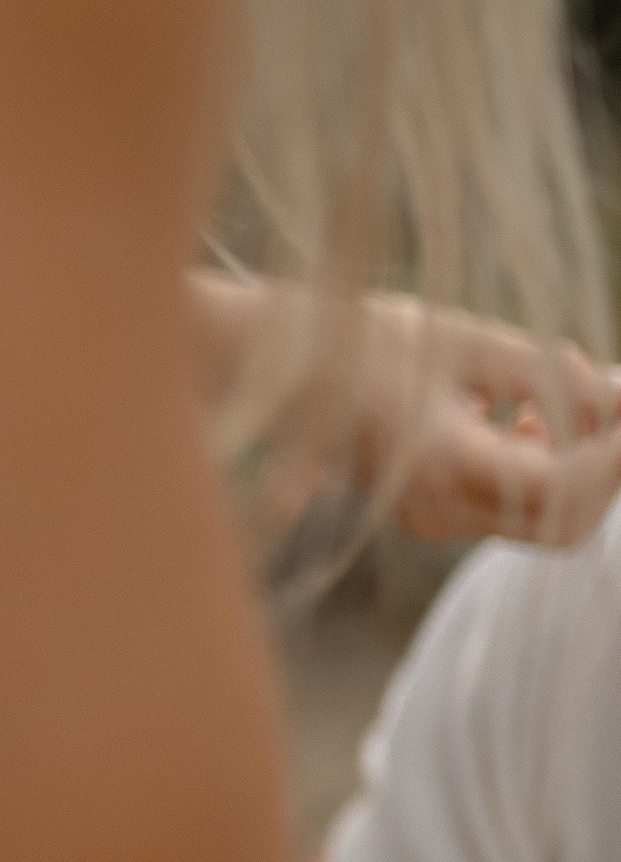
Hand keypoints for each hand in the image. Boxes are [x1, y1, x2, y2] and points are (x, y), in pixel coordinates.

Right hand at [194, 274, 620, 546]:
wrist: (274, 366)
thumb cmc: (364, 340)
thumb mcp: (464, 340)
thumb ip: (547, 371)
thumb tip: (614, 393)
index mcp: (443, 464)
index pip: (561, 483)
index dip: (614, 450)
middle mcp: (439, 509)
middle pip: (561, 521)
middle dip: (604, 468)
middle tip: (614, 401)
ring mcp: (432, 518)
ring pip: (542, 519)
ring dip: (575, 465)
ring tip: (557, 395)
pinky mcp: (431, 510)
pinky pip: (510, 507)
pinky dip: (542, 466)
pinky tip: (524, 412)